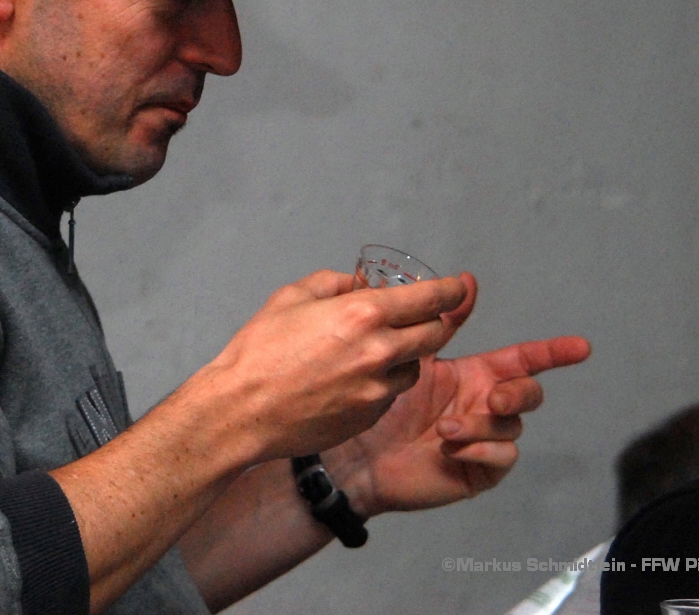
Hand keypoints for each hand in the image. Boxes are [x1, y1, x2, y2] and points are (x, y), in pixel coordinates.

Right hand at [195, 269, 470, 464]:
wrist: (242, 411)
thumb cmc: (258, 353)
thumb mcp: (290, 298)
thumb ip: (331, 283)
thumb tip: (355, 282)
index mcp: (362, 314)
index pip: (429, 298)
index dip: (450, 291)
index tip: (456, 287)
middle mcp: (379, 351)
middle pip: (436, 334)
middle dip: (433, 321)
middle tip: (420, 317)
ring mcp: (377, 389)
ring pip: (416, 367)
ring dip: (407, 354)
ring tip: (376, 350)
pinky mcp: (370, 416)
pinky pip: (392, 393)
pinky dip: (384, 382)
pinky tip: (354, 378)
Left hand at [322, 272, 590, 515]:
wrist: (357, 454)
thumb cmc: (383, 406)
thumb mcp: (415, 357)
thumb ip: (443, 321)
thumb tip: (466, 279)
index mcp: (475, 376)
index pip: (523, 361)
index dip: (553, 352)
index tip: (582, 346)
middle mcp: (485, 406)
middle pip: (529, 394)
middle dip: (519, 393)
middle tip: (491, 398)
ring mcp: (485, 439)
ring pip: (513, 426)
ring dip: (483, 424)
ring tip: (445, 427)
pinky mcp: (478, 469)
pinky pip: (503, 457)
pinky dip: (481, 449)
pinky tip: (450, 447)